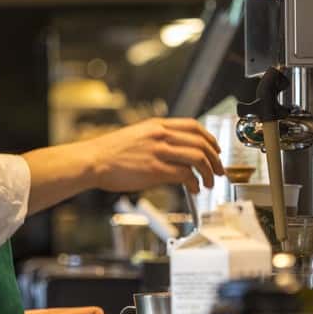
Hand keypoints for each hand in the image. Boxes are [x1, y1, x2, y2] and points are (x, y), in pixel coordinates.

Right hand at [83, 117, 223, 194]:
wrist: (93, 160)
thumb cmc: (111, 151)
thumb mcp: (138, 135)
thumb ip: (158, 139)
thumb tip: (176, 150)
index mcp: (157, 125)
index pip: (193, 126)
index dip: (210, 138)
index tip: (215, 149)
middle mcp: (161, 135)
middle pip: (200, 142)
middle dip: (215, 158)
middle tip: (219, 170)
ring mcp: (159, 152)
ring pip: (197, 158)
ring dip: (208, 172)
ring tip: (208, 182)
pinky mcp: (155, 170)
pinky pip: (185, 175)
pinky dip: (194, 183)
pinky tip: (193, 188)